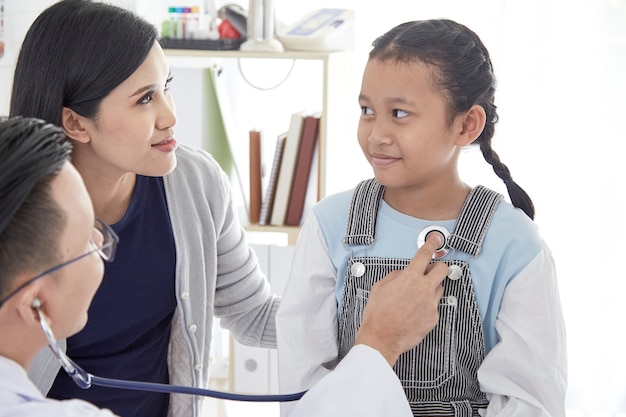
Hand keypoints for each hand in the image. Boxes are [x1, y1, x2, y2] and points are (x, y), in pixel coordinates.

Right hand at [354, 233, 447, 365]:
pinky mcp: (434, 317)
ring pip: (439, 288)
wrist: (382, 337)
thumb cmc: (378, 314)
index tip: (435, 240)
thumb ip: (395, 276)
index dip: (431, 244)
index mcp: (409, 278)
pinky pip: (434, 306)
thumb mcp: (380, 287)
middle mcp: (424, 288)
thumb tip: (403, 273)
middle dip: (438, 267)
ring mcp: (431, 303)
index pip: (424, 255)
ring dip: (431, 289)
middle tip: (431, 270)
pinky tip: (415, 313)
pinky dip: (427, 307)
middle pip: (442, 269)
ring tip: (417, 298)